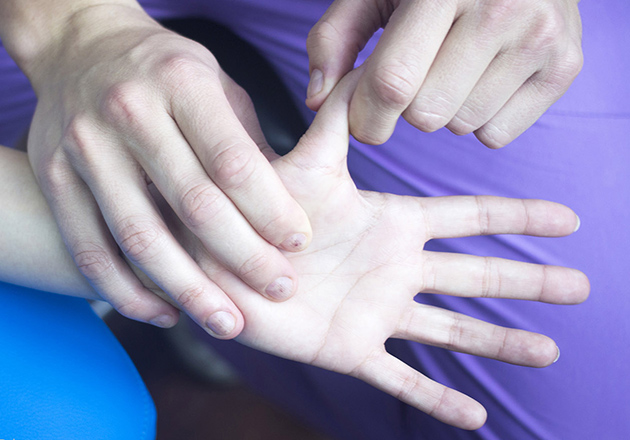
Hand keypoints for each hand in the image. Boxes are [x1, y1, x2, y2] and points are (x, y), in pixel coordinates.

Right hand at [4, 3, 311, 337]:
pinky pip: (89, 250)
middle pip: (192, 204)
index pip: (233, 161)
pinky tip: (164, 313)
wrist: (79, 48)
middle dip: (243, 257)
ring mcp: (83, 146)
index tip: (298, 244)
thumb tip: (285, 210)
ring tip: (226, 323)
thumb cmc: (164, 73)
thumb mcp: (216, 83)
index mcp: (180, 82)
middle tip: (279, 290)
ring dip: (187, 291)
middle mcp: (128, 112)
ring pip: (139, 237)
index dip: (271, 210)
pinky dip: (127, 292)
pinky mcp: (52, 177)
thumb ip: (246, 143)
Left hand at [157, 70, 588, 428]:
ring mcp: (376, 312)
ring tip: (548, 353)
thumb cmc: (258, 210)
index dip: (518, 217)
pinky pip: (399, 380)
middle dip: (528, 280)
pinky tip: (474, 421)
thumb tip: (366, 71)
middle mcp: (394, 269)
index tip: (567, 220)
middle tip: (581, 287)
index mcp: (391, 224)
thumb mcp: (305, 165)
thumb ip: (337, 122)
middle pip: (476, 275)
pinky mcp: (349, 350)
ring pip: (451, 332)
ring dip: (500, 342)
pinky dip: (436, 402)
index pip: (469, 219)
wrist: (218, 262)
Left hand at [305, 0, 582, 147]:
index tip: (361, 119)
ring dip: (444, 113)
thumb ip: (334, 40)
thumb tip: (318, 101)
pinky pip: (497, 134)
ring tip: (451, 70)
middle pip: (426, 114)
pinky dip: (479, 120)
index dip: (366, 117)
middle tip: (413, 80)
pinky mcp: (566, 65)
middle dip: (405, 111)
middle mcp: (502, 8)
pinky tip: (481, 79)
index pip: (393, 84)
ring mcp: (541, 36)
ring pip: (462, 127)